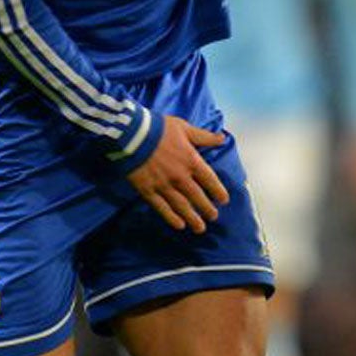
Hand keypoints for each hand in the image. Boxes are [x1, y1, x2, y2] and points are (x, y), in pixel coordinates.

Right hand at [126, 116, 230, 232]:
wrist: (132, 134)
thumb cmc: (159, 128)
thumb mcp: (184, 128)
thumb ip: (203, 136)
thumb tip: (222, 138)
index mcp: (191, 161)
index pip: (210, 180)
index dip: (218, 192)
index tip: (223, 200)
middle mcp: (180, 177)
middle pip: (197, 197)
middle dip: (207, 209)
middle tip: (213, 217)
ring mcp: (164, 185)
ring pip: (182, 206)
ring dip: (192, 218)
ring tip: (200, 228)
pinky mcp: (148, 190)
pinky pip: (162, 208)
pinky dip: (171, 218)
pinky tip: (179, 225)